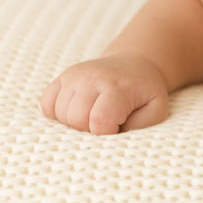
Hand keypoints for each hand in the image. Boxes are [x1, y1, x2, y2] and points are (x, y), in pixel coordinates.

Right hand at [40, 54, 169, 134]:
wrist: (134, 65)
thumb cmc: (144, 93)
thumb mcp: (155, 110)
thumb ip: (139, 127)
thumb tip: (113, 137)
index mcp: (117, 87)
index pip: (99, 121)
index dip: (106, 133)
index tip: (117, 128)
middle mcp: (92, 78)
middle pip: (75, 119)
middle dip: (89, 130)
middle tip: (106, 123)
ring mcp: (74, 76)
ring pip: (59, 113)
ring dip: (74, 123)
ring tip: (93, 116)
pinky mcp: (62, 77)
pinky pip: (46, 104)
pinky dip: (57, 114)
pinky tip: (77, 111)